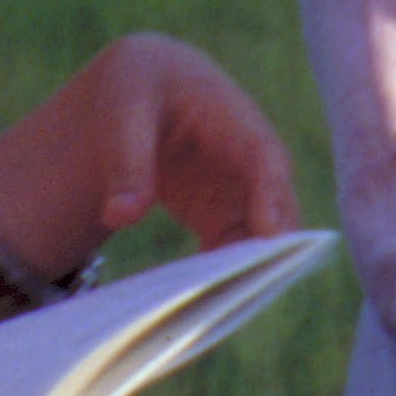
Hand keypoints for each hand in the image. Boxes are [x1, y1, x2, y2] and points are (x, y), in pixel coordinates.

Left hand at [0, 34, 299, 280]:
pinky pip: (237, 246)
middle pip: (275, 202)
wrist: (143, 86)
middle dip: (270, 247)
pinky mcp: (226, 208)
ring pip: (262, 232)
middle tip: (246, 293)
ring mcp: (241, 183)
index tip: (270, 235)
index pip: (262, 156)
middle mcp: (249, 153)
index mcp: (228, 113)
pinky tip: (205, 305)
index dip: (271, 195)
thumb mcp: (123, 112)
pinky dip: (228, 274)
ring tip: (220, 309)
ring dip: (250, 269)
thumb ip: (126, 162)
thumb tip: (120, 217)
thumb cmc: (136, 89)